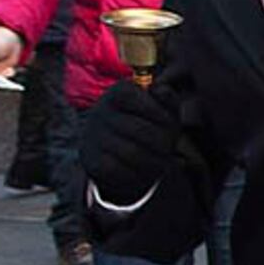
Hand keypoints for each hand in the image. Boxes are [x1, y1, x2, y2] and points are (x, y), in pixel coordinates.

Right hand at [77, 79, 185, 205]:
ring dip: (156, 160)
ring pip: (133, 153)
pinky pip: (121, 170)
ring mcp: (94, 137)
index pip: (132, 96)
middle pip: (140, 129)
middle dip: (163, 141)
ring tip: (164, 160)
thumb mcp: (162, 107)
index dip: (156, 111)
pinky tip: (146, 169)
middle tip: (170, 146)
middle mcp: (101, 112)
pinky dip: (139, 173)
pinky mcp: (93, 160)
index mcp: (118, 92)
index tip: (169, 121)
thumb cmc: (147, 121)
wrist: (115, 146)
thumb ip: (167, 97)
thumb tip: (161, 91)